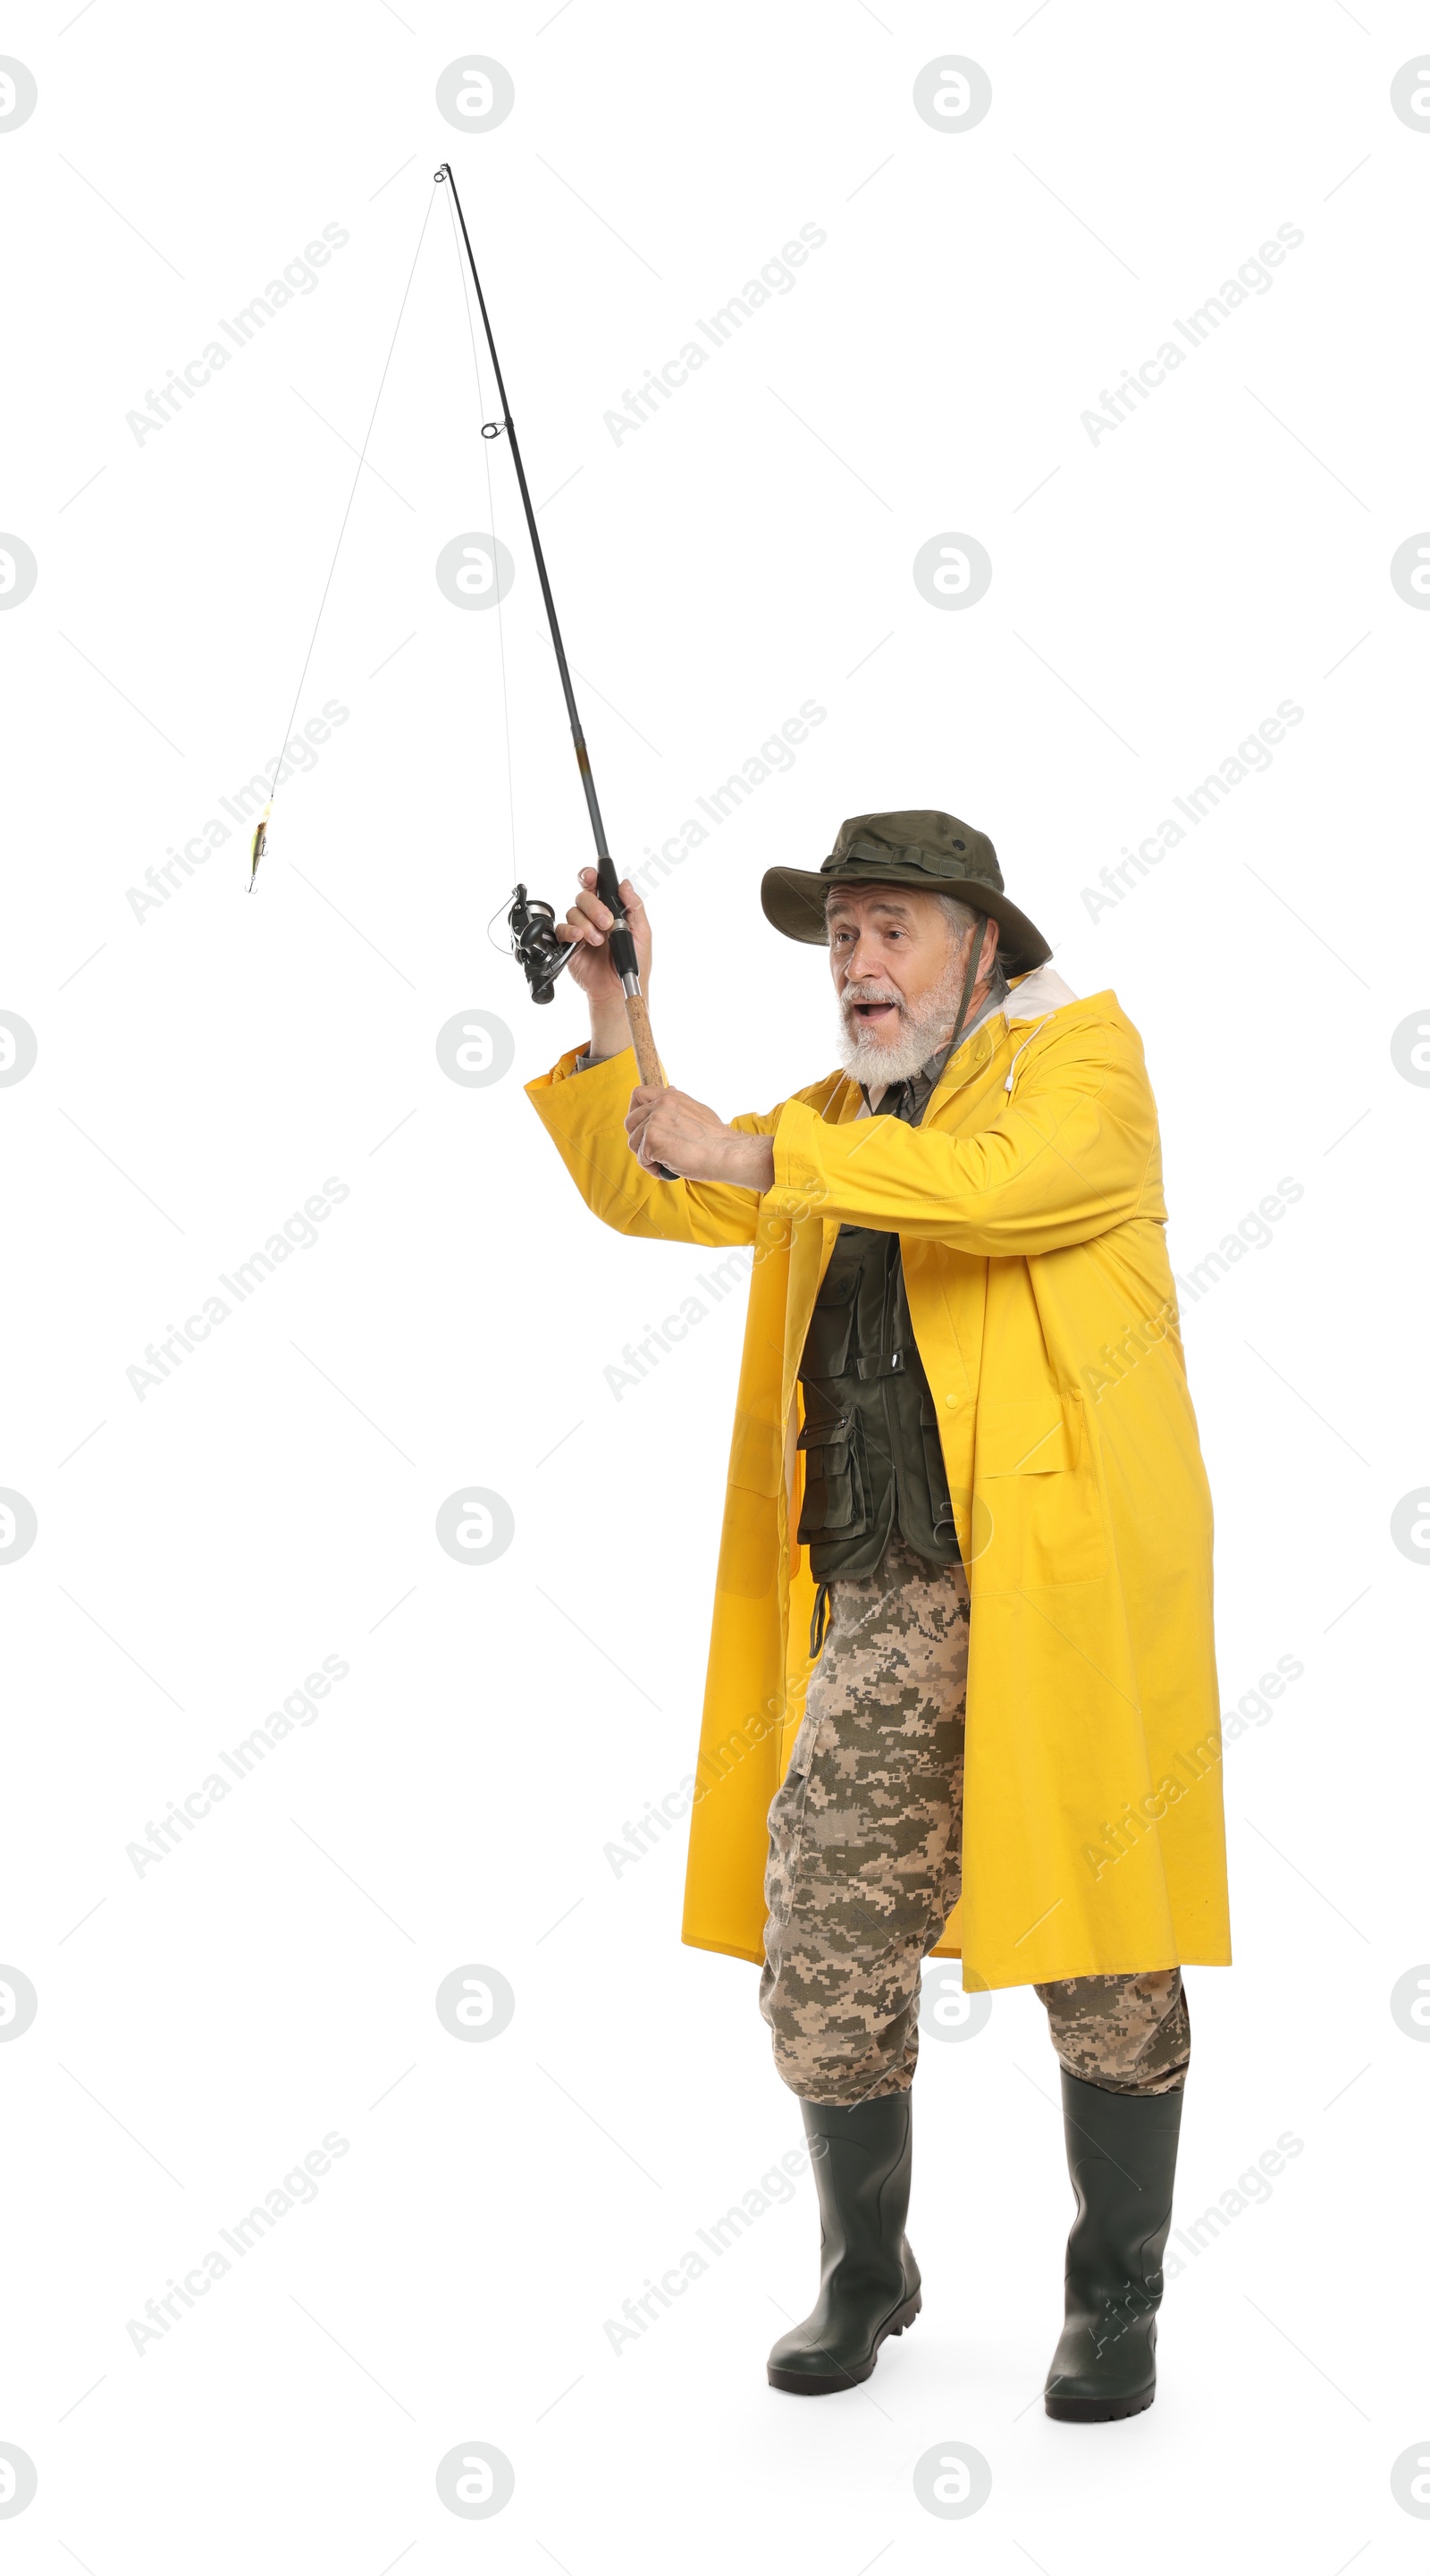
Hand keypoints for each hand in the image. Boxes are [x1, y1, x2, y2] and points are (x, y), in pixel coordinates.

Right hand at [557, 869, 650, 1056]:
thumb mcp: (642, 933)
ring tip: (598, 941)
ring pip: (573, 911)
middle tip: (607, 923)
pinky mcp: (569, 943)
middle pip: (584, 896)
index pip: (597, 886)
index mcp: (611, 909)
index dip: (591, 876)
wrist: (618, 989)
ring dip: (587, 924)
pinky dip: (570, 931)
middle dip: (595, 907)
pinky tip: (581, 938)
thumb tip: (625, 885)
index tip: (591, 876)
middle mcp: (594, 917)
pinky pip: (562, 929)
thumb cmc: (632, 963)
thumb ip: (634, 907)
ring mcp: (581, 929)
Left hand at [625, 1087, 774, 1190]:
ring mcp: (654, 1122)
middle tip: (655, 1150)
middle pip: (630, 1121)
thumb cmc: (715, 1139)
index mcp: (670, 1096)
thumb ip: (677, 1104)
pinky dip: (653, 1168)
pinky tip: (670, 1167)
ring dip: (647, 1156)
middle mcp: (660, 1105)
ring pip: (633, 1142)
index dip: (635, 1111)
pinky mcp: (651, 1140)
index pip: (638, 1094)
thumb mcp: (697, 1110)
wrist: (726, 1153)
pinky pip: (641, 1159)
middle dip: (638, 1138)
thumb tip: (670, 1090)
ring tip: (668, 1161)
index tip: (643, 1126)